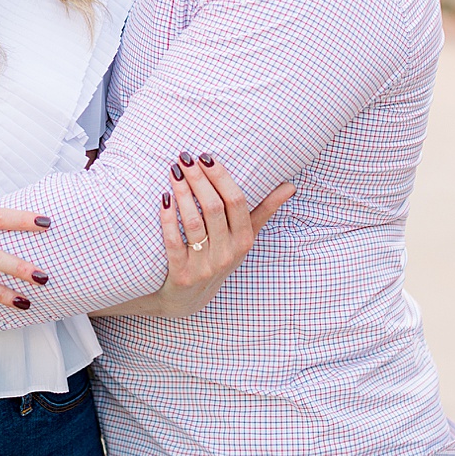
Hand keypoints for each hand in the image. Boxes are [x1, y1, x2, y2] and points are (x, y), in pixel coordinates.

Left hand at [104, 153, 294, 318]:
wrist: (188, 299)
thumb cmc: (219, 257)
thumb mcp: (244, 238)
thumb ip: (264, 211)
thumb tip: (290, 186)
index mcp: (243, 240)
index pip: (237, 202)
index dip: (221, 177)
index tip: (206, 156)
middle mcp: (227, 254)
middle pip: (214, 208)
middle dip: (199, 179)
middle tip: (185, 158)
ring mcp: (204, 266)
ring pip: (194, 222)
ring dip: (183, 194)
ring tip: (174, 172)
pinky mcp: (181, 275)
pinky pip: (174, 242)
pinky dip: (168, 219)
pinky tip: (164, 199)